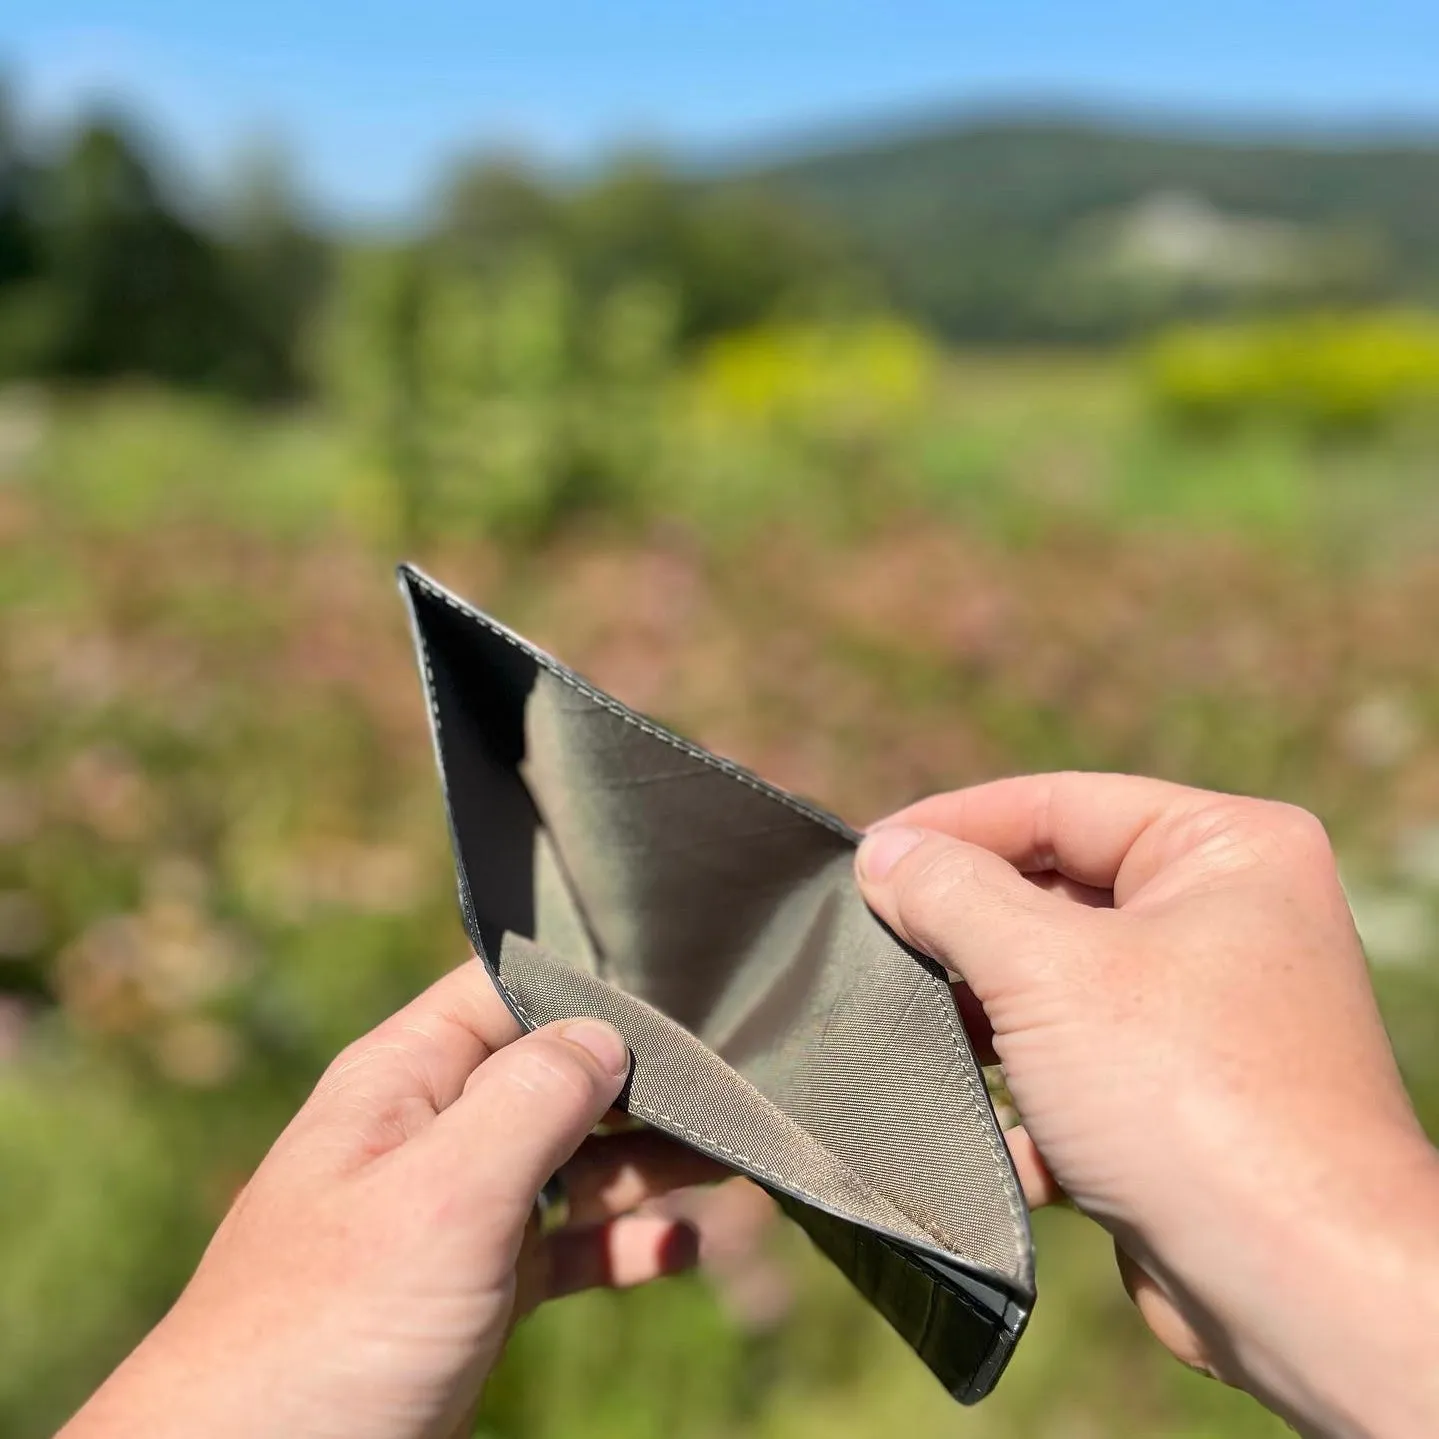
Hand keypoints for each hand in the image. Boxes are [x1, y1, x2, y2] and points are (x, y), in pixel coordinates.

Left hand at [62, 960, 720, 1438]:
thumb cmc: (332, 1327)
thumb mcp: (443, 1194)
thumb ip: (532, 1098)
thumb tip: (607, 1033)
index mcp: (405, 1079)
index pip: (509, 990)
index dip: (592, 985)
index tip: (686, 993)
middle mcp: (432, 1133)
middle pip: (557, 1076)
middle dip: (642, 1080)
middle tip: (737, 1083)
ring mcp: (455, 1215)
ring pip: (572, 1163)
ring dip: (649, 1163)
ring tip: (735, 1163)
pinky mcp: (475, 1291)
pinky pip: (564, 1247)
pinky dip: (621, 1244)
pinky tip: (677, 1252)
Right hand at [856, 774, 1438, 1438]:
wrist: (1301, 1291)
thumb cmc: (1191, 1100)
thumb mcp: (1045, 971)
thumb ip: (950, 894)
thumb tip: (882, 854)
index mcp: (1226, 851)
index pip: (1057, 804)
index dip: (952, 825)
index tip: (863, 855)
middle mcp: (1230, 918)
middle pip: (1054, 893)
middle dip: (963, 931)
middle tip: (870, 942)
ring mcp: (1210, 1013)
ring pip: (1057, 987)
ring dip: (986, 1019)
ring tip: (916, 1036)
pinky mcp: (1186, 1098)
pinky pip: (1080, 1066)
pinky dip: (1030, 1099)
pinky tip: (997, 1135)